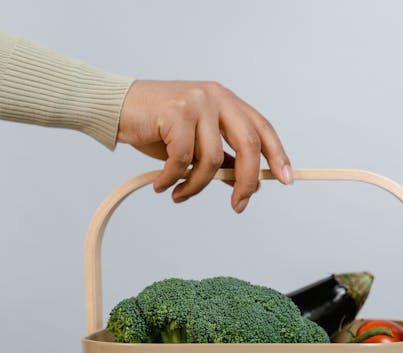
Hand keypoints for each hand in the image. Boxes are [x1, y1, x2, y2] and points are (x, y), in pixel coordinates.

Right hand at [116, 80, 292, 212]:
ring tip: (180, 194)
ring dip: (196, 186)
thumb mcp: (195, 141)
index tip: (287, 180)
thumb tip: (248, 184)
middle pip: (248, 144)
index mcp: (226, 101)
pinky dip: (172, 180)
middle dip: (246, 181)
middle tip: (238, 206)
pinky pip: (183, 160)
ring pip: (211, 159)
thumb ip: (221, 158)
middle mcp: (216, 97)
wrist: (116, 108)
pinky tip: (163, 185)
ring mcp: (197, 102)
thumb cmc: (156, 126)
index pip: (262, 128)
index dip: (277, 155)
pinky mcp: (175, 113)